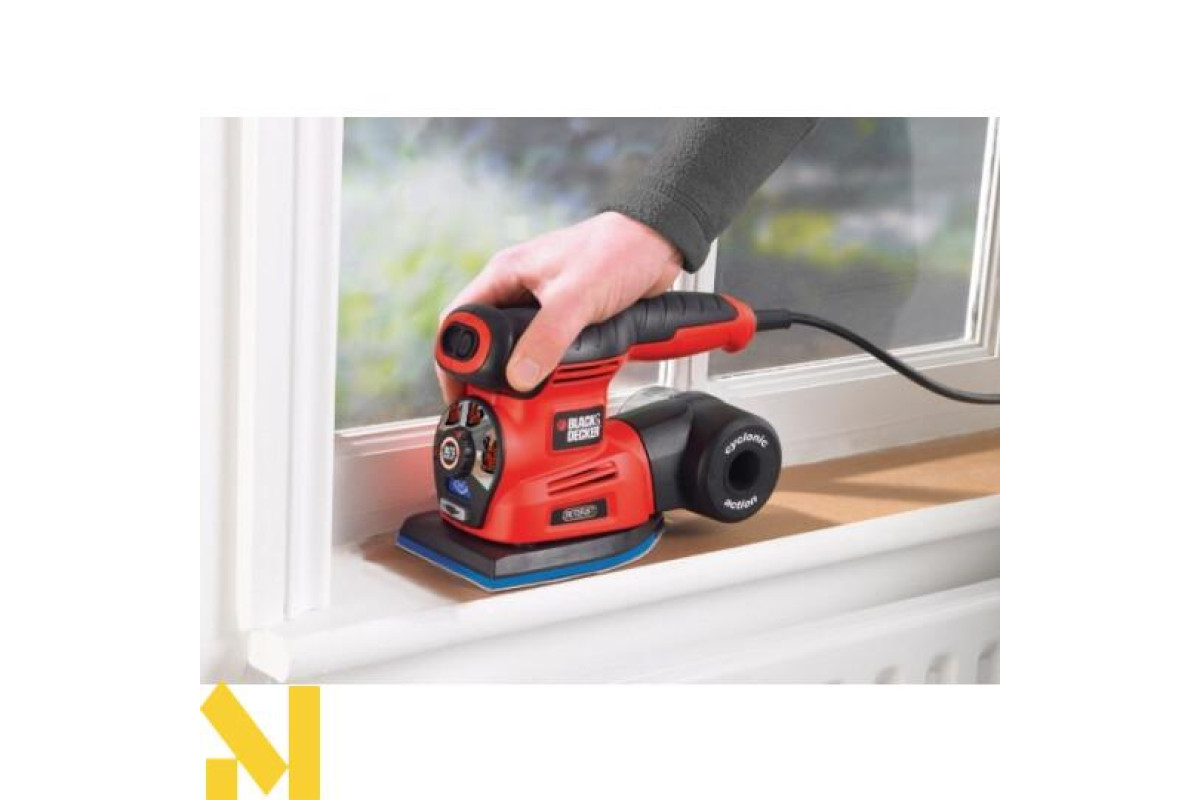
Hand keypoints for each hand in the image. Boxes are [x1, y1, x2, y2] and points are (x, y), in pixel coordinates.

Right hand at [438, 211, 682, 401]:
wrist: (657, 245)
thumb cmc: (616, 251)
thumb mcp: (576, 297)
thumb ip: (546, 337)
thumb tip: (518, 376)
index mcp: (505, 274)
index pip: (459, 319)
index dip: (452, 358)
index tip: (459, 389)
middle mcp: (516, 288)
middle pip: (484, 340)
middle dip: (487, 374)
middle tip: (493, 402)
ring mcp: (540, 304)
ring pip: (516, 348)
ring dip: (521, 374)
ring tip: (526, 398)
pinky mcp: (564, 317)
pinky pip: (545, 349)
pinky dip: (548, 368)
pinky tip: (556, 382)